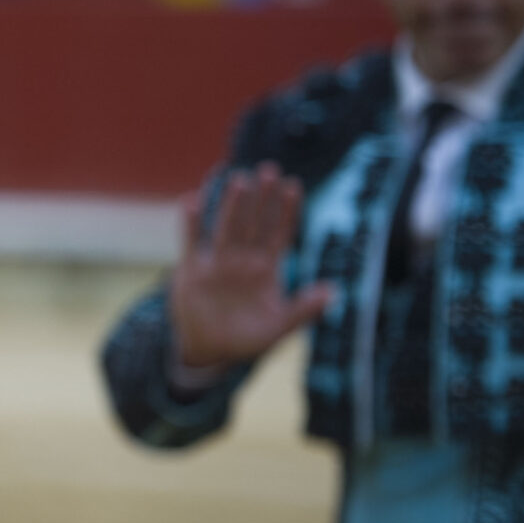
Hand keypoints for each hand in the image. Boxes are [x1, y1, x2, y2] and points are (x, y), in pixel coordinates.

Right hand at [166, 162, 334, 371]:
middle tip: (268, 170)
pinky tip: (192, 200)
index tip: (293, 186)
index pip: (279, 234)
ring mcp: (217, 264)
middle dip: (262, 199)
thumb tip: (332, 290)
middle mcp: (243, 261)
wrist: (209, 352)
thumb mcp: (280, 328)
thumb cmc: (248, 340)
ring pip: (227, 228)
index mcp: (266, 271)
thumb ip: (304, 309)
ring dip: (232, 205)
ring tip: (238, 179)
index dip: (287, 211)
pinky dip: (190, 224)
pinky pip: (191, 243)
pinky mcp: (191, 272)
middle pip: (254, 224)